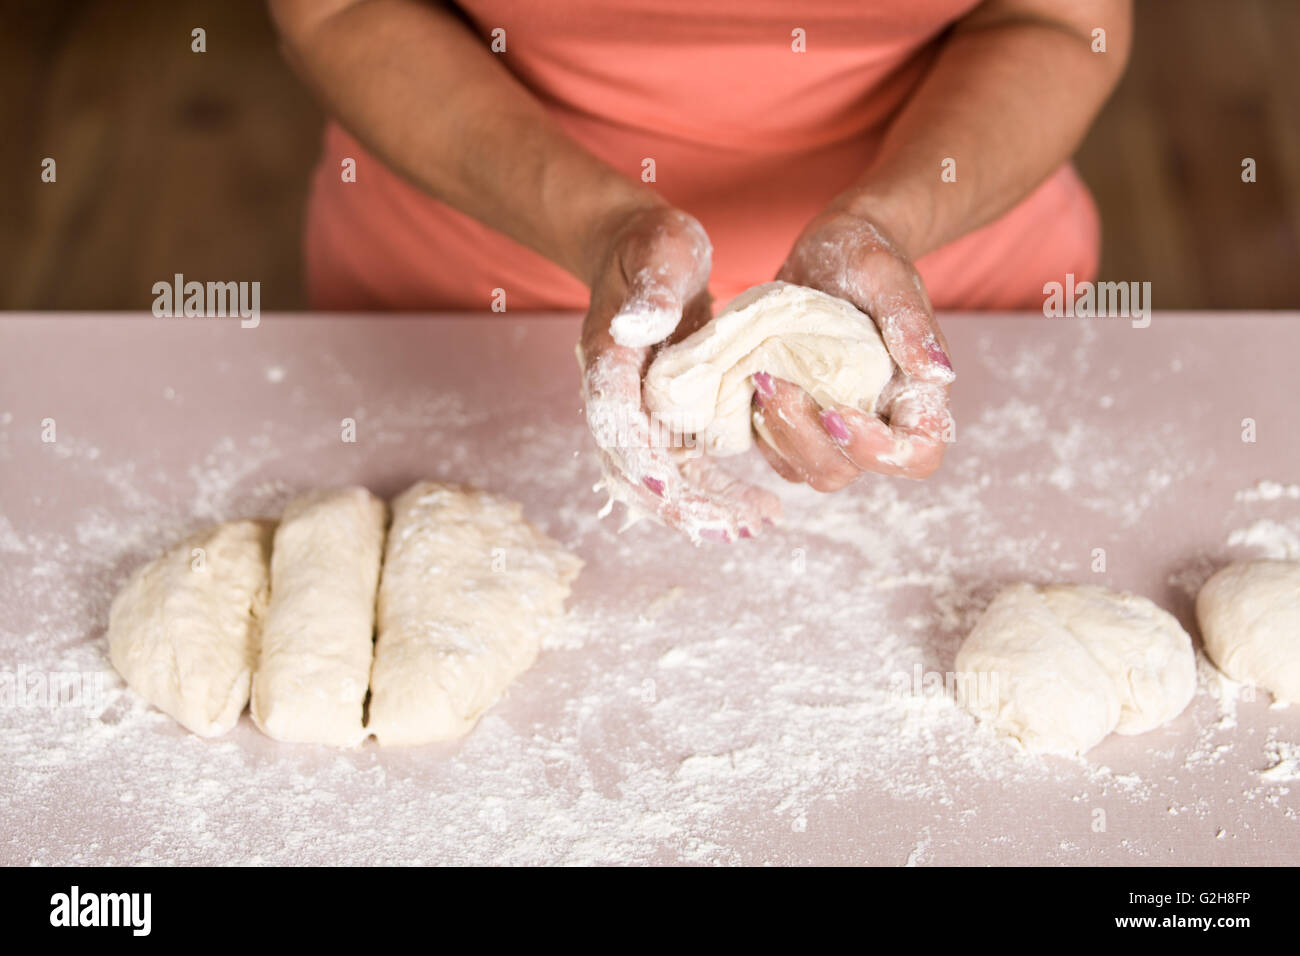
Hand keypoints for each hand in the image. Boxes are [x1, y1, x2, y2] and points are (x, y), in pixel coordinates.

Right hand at [578, 204, 780, 541]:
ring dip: (702, 508)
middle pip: (636, 468)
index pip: (614, 420)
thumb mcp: (658, 248)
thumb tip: (635, 327)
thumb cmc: (652, 245)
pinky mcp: (664, 419)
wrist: (644, 253)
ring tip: (755, 524)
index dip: (639, 458)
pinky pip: (683, 467)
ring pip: (660, 478)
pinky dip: (713, 491)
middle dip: (682, 503)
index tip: (671, 488)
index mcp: (607, 359)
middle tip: (739, 526)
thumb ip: (651, 288)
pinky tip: (753, 507)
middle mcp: (616, 396)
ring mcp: (638, 413)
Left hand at [759, 204, 955, 490]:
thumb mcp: (886, 275)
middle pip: (847, 471)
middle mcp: (875, 420)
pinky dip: (758, 428)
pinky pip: (774, 450)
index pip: (915, 456)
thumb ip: (909, 320)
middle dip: (805, 440)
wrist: (828, 249)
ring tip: (761, 378)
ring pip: (805, 468)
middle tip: (777, 383)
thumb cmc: (867, 256)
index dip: (877, 453)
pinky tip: (750, 383)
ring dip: (777, 434)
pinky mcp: (792, 419)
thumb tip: (938, 372)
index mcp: (914, 395)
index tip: (835, 413)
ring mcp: (831, 425)